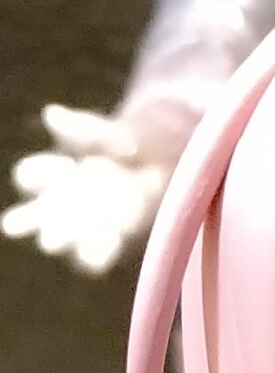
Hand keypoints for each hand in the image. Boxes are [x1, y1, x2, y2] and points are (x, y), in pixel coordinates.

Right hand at [2, 105, 171, 271]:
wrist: (161, 166)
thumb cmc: (121, 145)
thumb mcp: (105, 132)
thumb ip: (81, 127)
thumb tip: (50, 113)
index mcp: (51, 174)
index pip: (28, 176)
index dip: (39, 173)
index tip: (67, 166)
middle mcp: (58, 204)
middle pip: (32, 216)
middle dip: (25, 221)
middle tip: (11, 226)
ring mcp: (80, 227)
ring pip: (59, 241)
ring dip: (57, 240)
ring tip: (52, 241)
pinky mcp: (106, 244)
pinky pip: (93, 259)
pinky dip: (96, 253)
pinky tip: (108, 240)